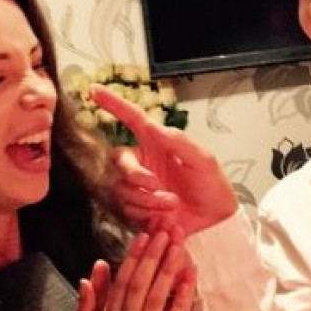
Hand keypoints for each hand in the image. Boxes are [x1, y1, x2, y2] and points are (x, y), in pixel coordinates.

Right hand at [74, 229, 196, 310]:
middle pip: (143, 282)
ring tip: (179, 244)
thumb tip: (92, 271)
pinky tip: (190, 276)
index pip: (123, 281)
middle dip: (155, 254)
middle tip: (166, 230)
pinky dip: (183, 296)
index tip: (144, 236)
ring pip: (158, 295)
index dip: (134, 257)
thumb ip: (87, 306)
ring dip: (169, 268)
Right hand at [91, 85, 236, 235]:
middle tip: (157, 185)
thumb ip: (179, 141)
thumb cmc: (212, 185)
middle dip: (135, 175)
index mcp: (157, 143)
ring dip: (146, 199)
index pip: (132, 118)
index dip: (113, 104)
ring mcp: (140, 186)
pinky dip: (145, 213)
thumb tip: (153, 125)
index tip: (94, 90)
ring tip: (171, 204)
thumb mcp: (203, 159)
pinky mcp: (139, 209)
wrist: (216, 221)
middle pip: (119, 160)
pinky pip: (127, 208)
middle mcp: (144, 162)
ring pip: (122, 188)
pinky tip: (165, 217)